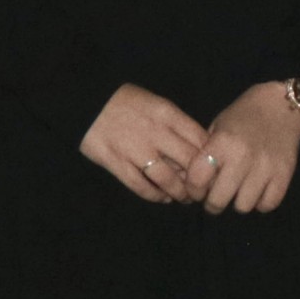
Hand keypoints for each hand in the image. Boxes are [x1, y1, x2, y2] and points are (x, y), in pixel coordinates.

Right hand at [81, 84, 209, 203]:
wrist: (86, 100)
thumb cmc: (126, 101)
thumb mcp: (156, 103)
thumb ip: (177, 124)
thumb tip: (199, 149)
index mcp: (167, 114)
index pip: (201, 140)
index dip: (212, 158)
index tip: (214, 169)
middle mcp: (154, 132)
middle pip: (189, 162)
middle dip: (200, 180)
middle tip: (202, 189)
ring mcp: (135, 149)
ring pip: (168, 179)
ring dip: (180, 193)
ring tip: (184, 198)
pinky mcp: (116, 163)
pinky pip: (141, 186)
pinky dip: (155, 196)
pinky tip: (162, 198)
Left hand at [189, 82, 299, 215]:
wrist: (283, 104)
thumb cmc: (244, 115)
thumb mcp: (218, 127)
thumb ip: (207, 155)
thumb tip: (197, 186)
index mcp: (222, 142)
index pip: (197, 180)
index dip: (193, 190)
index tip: (197, 191)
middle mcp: (242, 156)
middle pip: (218, 200)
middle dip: (213, 203)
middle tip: (216, 197)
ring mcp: (265, 167)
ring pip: (243, 206)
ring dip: (238, 202)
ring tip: (239, 192)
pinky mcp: (284, 174)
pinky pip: (267, 205)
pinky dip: (261, 202)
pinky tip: (258, 190)